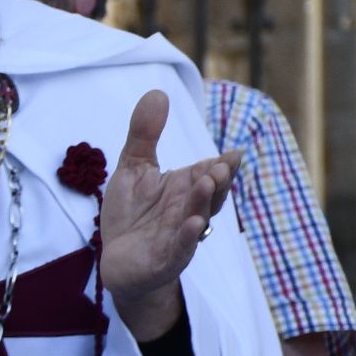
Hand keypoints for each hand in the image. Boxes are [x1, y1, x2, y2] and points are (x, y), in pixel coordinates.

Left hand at [97, 91, 238, 337]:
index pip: (210, 172)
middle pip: (210, 194)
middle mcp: (190, 210)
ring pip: (199, 217)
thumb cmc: (132, 215)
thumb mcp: (133, 169)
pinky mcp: (165, 259)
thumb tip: (158, 92)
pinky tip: (194, 224)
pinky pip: (180, 248)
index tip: (234, 153)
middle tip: (220, 165)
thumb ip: (145, 134)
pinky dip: (188, 238)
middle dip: (217, 180)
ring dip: (204, 202)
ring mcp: (180, 236)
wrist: (120, 262)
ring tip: (207, 182)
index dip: (223, 164)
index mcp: (186, 188)